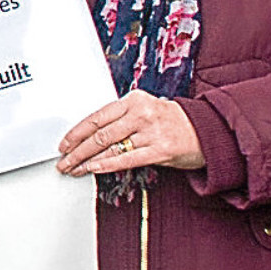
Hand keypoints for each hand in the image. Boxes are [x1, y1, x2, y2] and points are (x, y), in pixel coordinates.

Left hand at [57, 89, 204, 176]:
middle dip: (77, 150)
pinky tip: (94, 170)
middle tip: (63, 161)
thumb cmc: (172, 122)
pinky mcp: (160, 150)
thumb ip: (120, 119)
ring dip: (87, 161)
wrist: (207, 130)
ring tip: (74, 169)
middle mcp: (140, 113)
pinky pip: (127, 159)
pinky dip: (107, 165)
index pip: (96, 117)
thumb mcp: (144, 110)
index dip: (76, 132)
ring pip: (110, 147)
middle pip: (99, 134)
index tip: (64, 144)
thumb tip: (90, 135)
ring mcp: (151, 131)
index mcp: (133, 100)